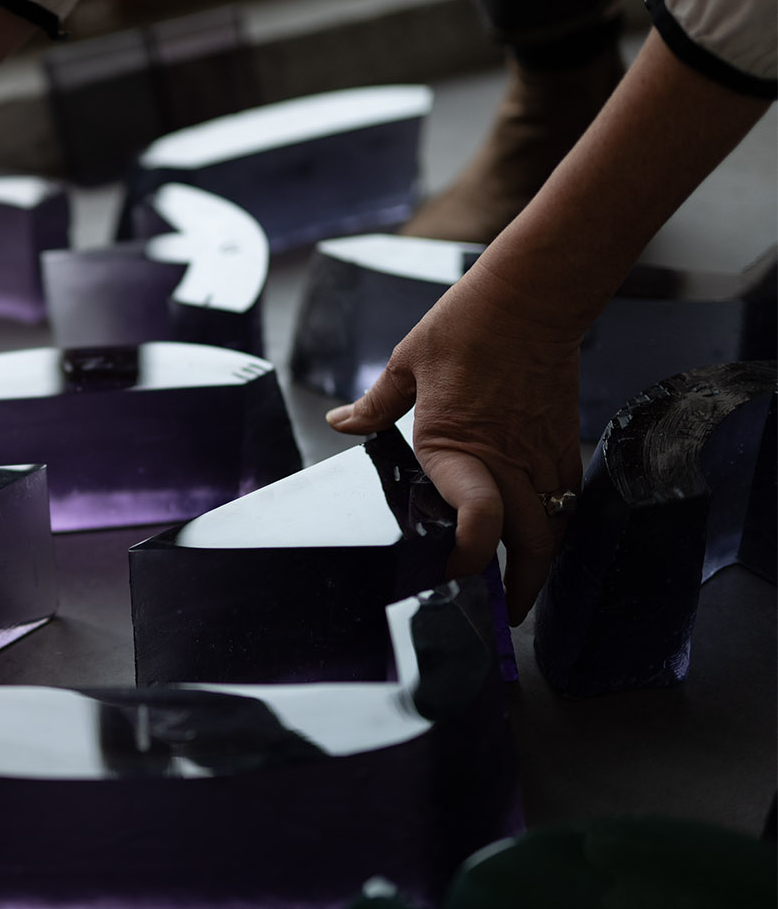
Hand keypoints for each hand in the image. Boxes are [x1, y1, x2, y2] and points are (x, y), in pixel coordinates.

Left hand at [325, 271, 583, 624]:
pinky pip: (569, 501)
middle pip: (527, 544)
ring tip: (521, 591)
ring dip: (540, 565)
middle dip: (515, 587)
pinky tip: (543, 539)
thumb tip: (340, 421)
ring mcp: (541, 455)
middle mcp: (504, 460)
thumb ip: (376, 404)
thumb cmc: (468, 325)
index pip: (475, 520)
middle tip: (497, 612)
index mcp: (455, 445)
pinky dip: (559, 528)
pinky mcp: (565, 444)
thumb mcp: (408, 362)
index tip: (452, 577)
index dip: (468, 558)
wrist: (531, 297)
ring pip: (554, 529)